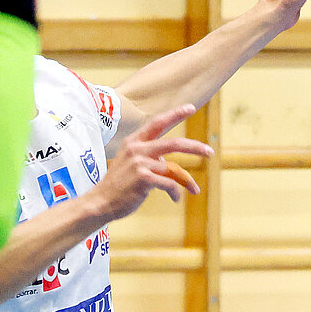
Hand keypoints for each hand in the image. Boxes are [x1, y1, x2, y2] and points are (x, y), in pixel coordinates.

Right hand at [88, 105, 212, 218]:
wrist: (100, 203)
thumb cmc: (117, 187)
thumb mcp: (130, 165)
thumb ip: (148, 158)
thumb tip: (169, 164)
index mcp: (133, 142)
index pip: (157, 123)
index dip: (175, 114)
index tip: (190, 108)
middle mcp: (136, 149)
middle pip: (173, 143)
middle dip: (194, 147)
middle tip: (210, 151)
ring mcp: (139, 163)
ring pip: (173, 169)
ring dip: (186, 181)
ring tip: (194, 189)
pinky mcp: (143, 178)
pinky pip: (169, 184)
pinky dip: (175, 192)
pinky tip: (175, 198)